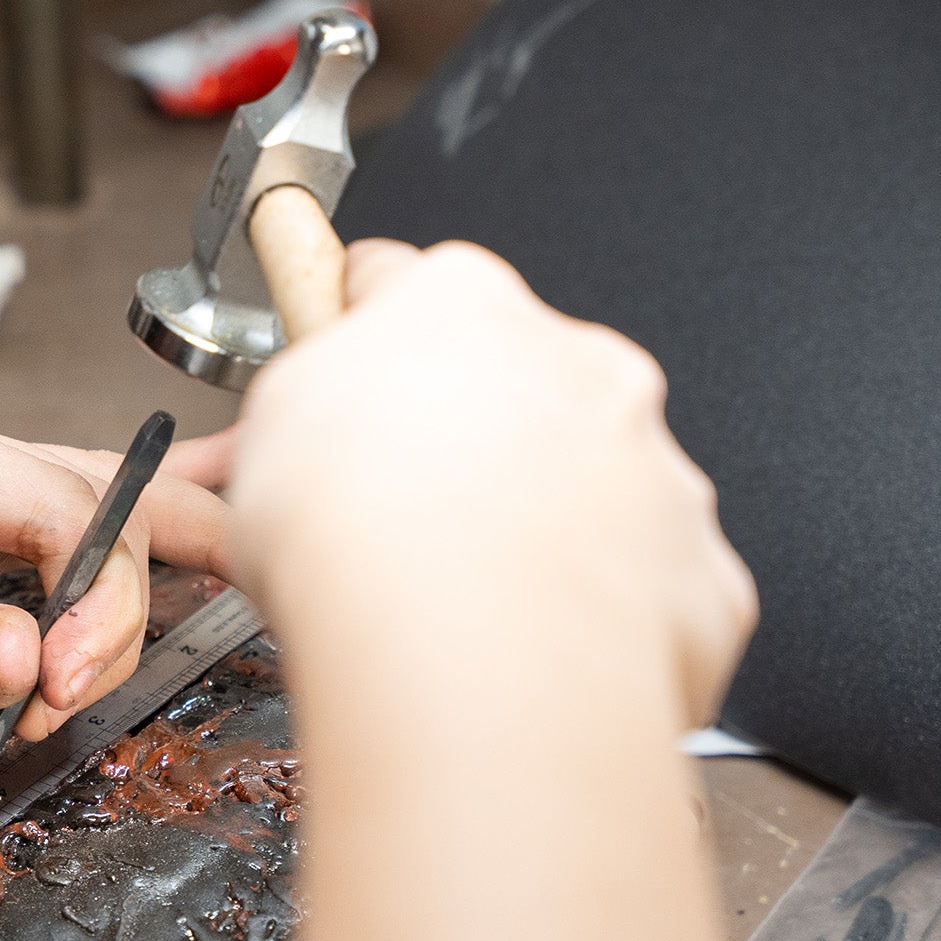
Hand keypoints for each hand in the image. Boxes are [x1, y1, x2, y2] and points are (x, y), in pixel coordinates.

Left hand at [0, 381, 233, 747]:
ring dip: (124, 580)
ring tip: (226, 593)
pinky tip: (200, 526)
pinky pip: (42, 526)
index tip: (60, 690)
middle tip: (95, 686)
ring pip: (77, 506)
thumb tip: (30, 659)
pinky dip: (108, 553)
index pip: (48, 503)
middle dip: (119, 592)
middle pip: (83, 495)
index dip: (89, 601)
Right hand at [227, 237, 753, 727]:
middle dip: (450, 443)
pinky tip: (523, 647)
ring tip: (452, 601)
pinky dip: (587, 612)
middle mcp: (573, 364)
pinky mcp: (694, 565)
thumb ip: (276, 426)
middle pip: (503, 385)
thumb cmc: (362, 540)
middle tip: (383, 519)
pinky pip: (637, 582)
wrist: (474, 655)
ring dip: (525, 526)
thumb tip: (247, 447)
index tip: (332, 365)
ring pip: (581, 484)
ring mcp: (648, 461)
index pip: (396, 284)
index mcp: (458, 305)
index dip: (351, 335)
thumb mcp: (255, 456)